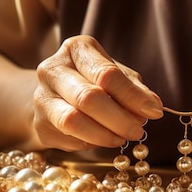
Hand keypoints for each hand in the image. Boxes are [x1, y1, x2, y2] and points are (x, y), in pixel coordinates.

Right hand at [33, 35, 163, 150]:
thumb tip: (153, 106)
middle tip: (138, 131)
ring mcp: (41, 97)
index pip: (106, 74)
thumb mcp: (115, 74)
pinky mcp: (39, 125)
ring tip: (122, 138)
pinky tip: (102, 139)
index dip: (132, 96)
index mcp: (76, 49)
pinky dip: (91, 143)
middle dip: (119, 119)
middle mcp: (52, 69)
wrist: (54, 94)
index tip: (153, 112)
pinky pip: (68, 139)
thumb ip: (133, 88)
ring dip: (104, 135)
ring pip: (73, 121)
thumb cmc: (92, 80)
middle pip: (88, 97)